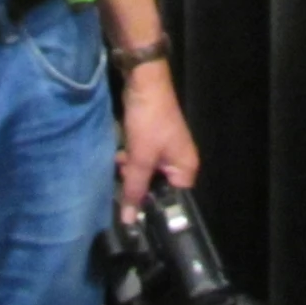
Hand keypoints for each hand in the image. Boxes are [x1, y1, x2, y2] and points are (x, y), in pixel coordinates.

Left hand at [114, 61, 198, 221]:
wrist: (144, 84)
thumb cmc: (148, 122)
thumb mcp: (140, 159)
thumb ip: (134, 190)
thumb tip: (129, 220)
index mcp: (186, 167)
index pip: (174, 199)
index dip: (155, 206)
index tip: (136, 211)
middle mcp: (180, 161)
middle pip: (159, 187)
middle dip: (140, 187)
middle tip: (124, 187)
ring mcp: (167, 150)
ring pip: (148, 173)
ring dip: (133, 173)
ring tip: (120, 168)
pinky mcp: (154, 141)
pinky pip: (143, 160)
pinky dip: (132, 160)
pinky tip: (119, 157)